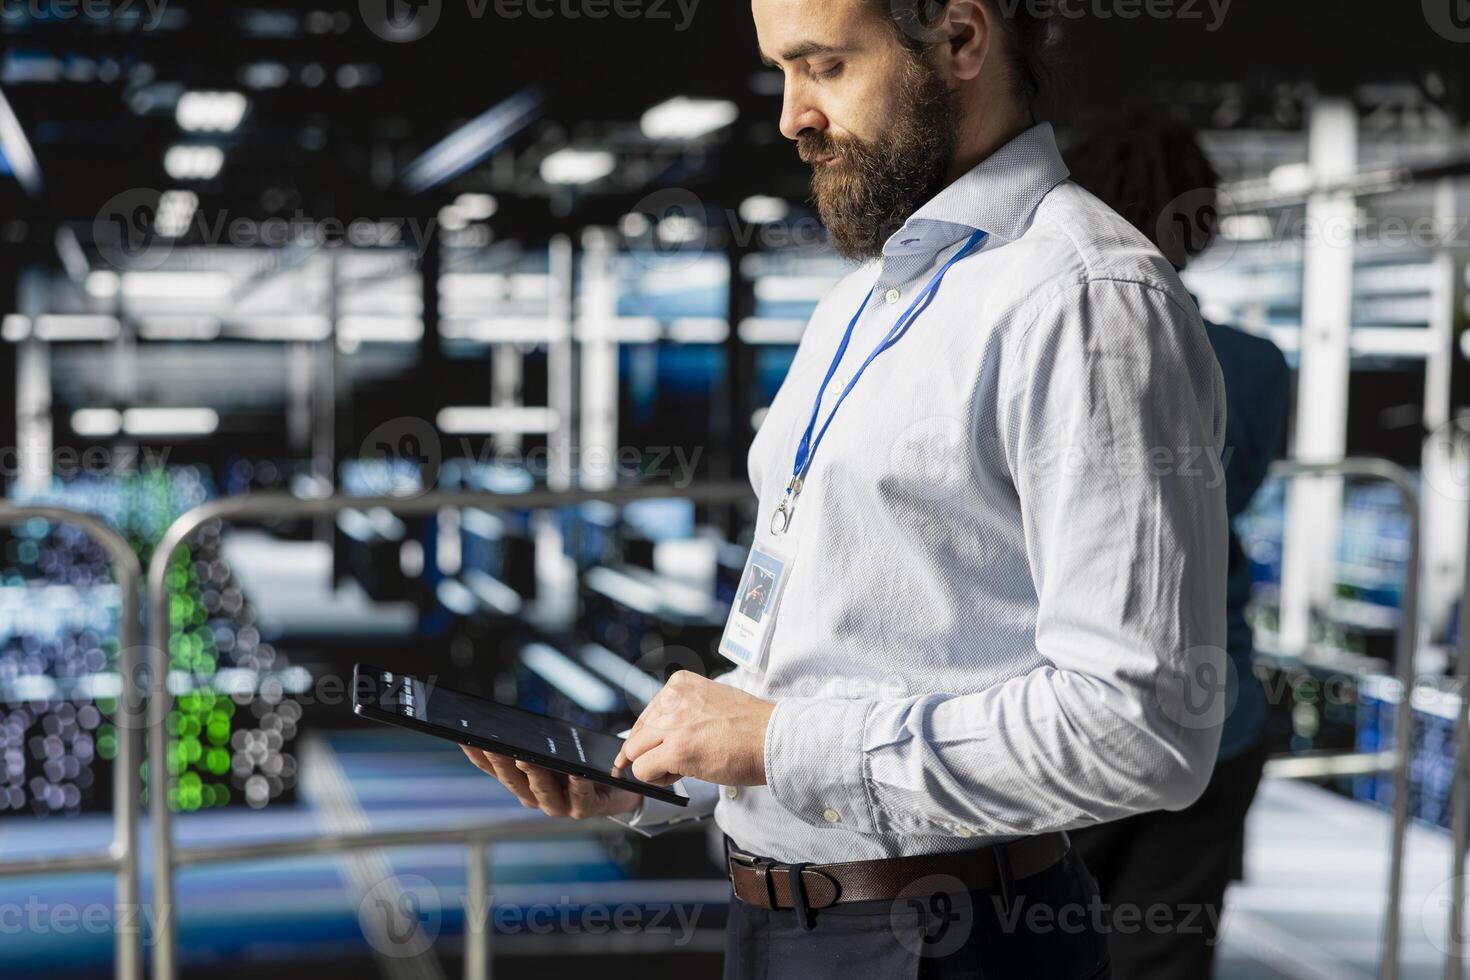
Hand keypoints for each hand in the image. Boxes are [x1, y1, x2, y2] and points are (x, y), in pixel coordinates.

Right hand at [459, 745, 640, 818]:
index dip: (478, 756)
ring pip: (541, 790)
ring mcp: (558, 807)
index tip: (465, 738)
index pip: (493, 770)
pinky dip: (576, 783)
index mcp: (521, 783)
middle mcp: (535, 798)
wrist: (615, 788)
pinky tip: (575, 771)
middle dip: (501, 762)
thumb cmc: (577, 764)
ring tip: (524, 758)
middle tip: (490, 745)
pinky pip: (579, 796)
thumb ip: (531, 741)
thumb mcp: (551, 750)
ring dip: (532, 774)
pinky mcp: (584, 809)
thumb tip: (505, 719)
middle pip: (513, 780)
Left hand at [614, 670, 774, 786]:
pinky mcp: (675, 749)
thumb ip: (684, 712)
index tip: (655, 749)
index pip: (647, 714)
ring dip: (654, 766)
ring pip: (634, 752)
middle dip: (650, 752)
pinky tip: (682, 773)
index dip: (651, 738)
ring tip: (684, 766)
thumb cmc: (751, 726)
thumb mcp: (711, 702)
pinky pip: (643, 771)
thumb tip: (660, 734)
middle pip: (637, 734)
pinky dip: (657, 779)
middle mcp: (672, 699)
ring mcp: (672, 724)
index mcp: (680, 684)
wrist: (773, 737)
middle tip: (673, 763)